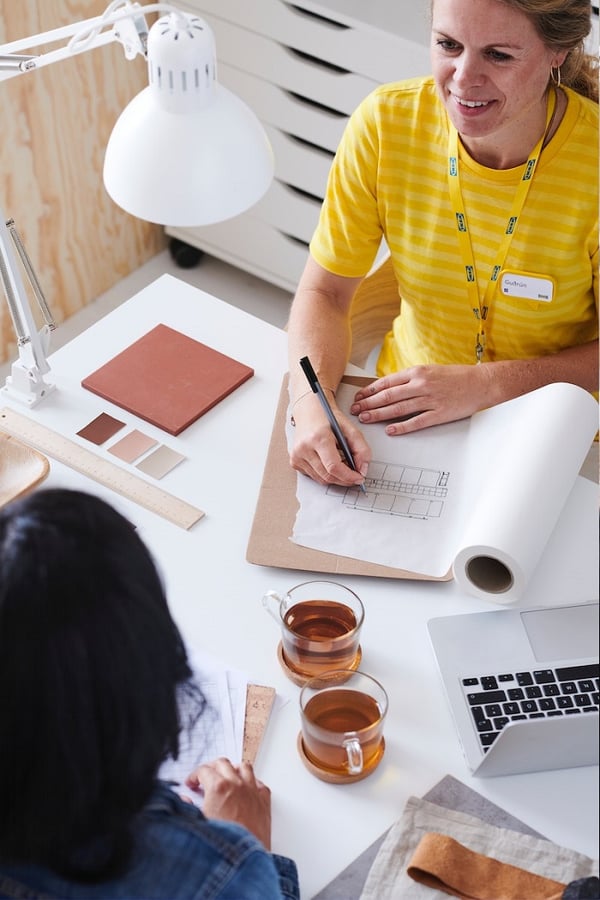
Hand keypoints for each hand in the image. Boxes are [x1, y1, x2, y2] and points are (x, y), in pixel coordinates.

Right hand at [186, 758, 271, 849]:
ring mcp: (252, 792)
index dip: (194, 775)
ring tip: (227, 777)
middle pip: (223, 763)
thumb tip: (184, 801)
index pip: (203, 770)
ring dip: (233, 769)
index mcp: (218, 787)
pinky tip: (246, 789)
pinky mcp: (264, 802)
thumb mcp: (197, 825)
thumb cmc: (221, 845)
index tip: (191, 783)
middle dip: (211, 768)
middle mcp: (236, 785)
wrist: (244, 862)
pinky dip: (252, 781)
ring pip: (244, 767)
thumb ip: (187, 809)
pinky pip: (259, 783)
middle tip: (205, 778)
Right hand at [289, 392, 370, 486]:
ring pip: (321, 479)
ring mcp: (297, 456)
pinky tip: (330, 464)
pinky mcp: (294, 461)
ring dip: (336, 478)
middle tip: (355, 475)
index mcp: (318, 437)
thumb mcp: (350, 429)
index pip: (333, 467)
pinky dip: (325, 474)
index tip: (359, 478)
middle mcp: (304, 448)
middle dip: (344, 479)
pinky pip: (314, 476)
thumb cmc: (328, 418)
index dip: (348, 476)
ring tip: (344, 467)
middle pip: (328, 476)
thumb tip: (363, 470)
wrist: (309, 411)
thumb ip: (361, 449)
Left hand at [351, 364, 493, 434]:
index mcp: (416, 372)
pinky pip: (416, 422)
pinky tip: (390, 431)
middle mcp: (421, 385)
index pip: (386, 382)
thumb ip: (409, 379)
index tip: (358, 397)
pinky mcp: (439, 414)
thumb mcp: (429, 371)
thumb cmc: (454, 377)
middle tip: (355, 410)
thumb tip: (388, 388)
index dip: (369, 391)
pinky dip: (402, 427)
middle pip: (388, 396)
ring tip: (365, 419)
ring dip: (379, 414)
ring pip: (398, 408)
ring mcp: (430, 400)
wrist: (480, 383)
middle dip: (368, 404)